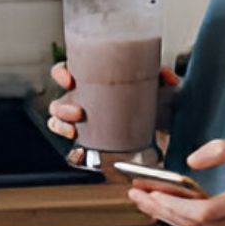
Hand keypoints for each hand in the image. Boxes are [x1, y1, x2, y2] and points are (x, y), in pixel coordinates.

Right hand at [46, 62, 179, 139]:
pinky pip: (73, 149)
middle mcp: (83, 101)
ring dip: (61, 126)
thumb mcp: (156, 85)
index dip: (61, 73)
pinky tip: (80, 152)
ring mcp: (84, 123)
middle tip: (77, 111)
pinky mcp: (90, 143)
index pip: (66, 72)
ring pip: (58, 123)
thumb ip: (162, 78)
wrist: (157, 126)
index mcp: (92, 81)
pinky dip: (73, 153)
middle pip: (58, 101)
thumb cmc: (149, 100)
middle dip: (61, 108)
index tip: (69, 79)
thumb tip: (166, 77)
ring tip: (75, 130)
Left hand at [126, 138, 224, 225]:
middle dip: (162, 210)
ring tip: (146, 200)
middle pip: (196, 225)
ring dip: (168, 217)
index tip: (151, 193)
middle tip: (137, 194)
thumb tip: (191, 160)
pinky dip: (185, 225)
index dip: (175, 206)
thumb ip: (222, 149)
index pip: (206, 212)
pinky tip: (168, 212)